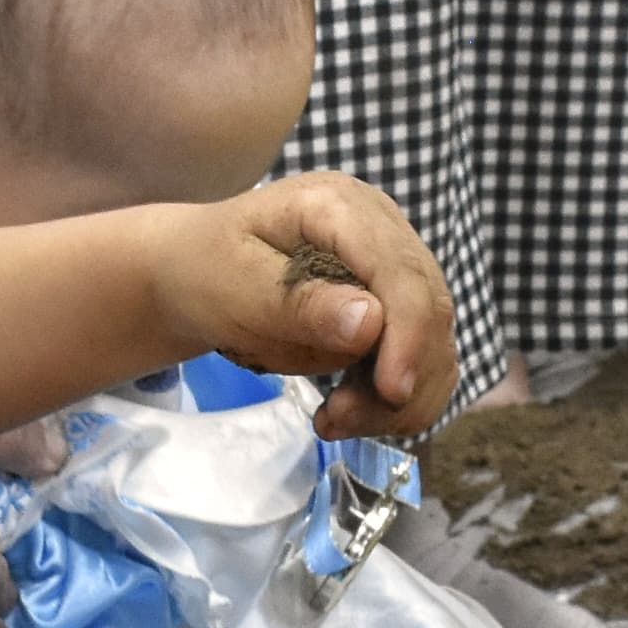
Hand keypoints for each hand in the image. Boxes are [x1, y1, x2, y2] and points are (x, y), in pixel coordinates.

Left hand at [152, 173, 457, 436]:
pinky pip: (420, 360)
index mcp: (340, 206)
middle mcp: (381, 228)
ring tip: (334, 420)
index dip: (408, 333)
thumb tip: (371, 322)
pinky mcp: (395, 305)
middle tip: (338, 420)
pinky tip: (348, 413)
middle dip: (399, 377)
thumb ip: (299, 304)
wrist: (193, 274)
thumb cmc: (204, 270)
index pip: (399, 270)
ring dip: (399, 399)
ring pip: (434, 342)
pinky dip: (396, 400)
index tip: (393, 392)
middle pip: (429, 308)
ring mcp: (392, 266)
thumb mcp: (234, 287)